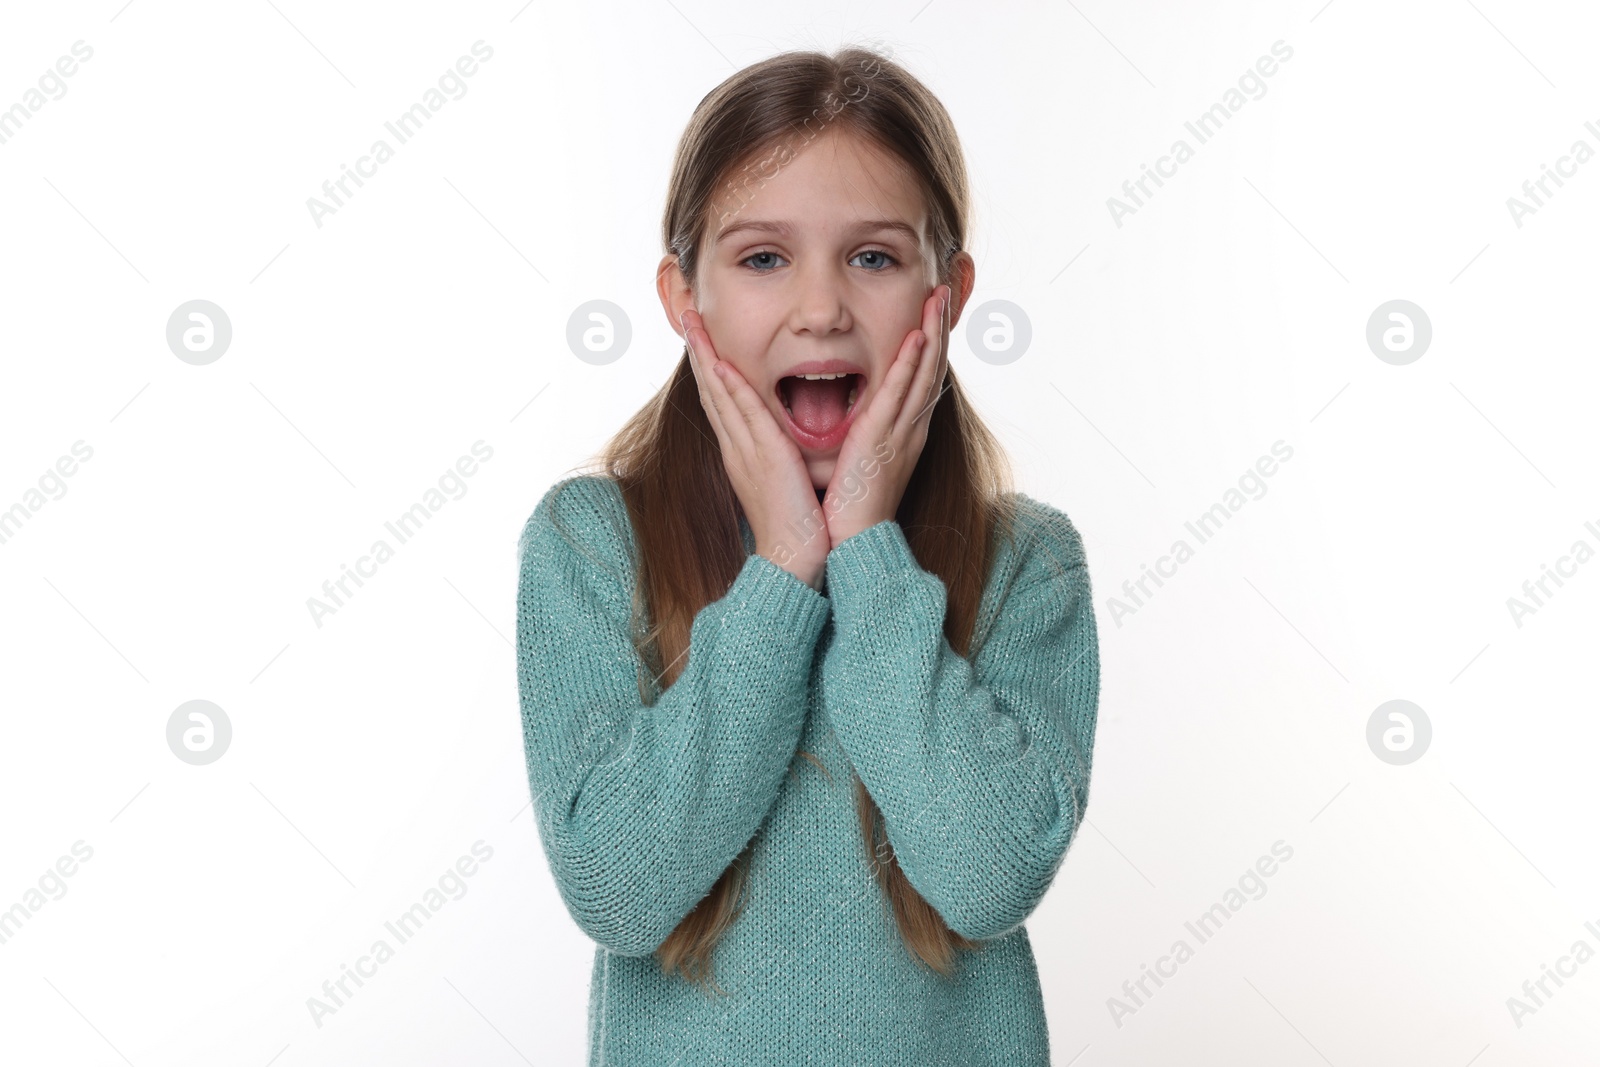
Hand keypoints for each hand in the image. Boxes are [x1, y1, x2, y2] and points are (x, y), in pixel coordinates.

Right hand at [680, 308, 830, 589]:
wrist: (794, 560)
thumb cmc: (796, 524)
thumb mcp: (783, 480)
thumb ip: (778, 455)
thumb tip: (781, 441)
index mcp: (743, 451)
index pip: (721, 398)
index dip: (709, 364)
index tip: (701, 335)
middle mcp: (737, 447)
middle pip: (711, 389)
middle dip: (698, 349)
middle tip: (686, 313)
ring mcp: (745, 452)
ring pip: (719, 394)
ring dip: (706, 356)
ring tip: (693, 322)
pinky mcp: (763, 458)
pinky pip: (744, 415)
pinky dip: (730, 387)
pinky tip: (721, 364)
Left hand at [821, 284, 950, 548]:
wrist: (850, 544)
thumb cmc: (849, 509)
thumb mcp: (862, 461)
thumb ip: (864, 434)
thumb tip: (859, 417)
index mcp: (904, 433)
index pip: (923, 378)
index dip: (931, 342)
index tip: (933, 310)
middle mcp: (910, 430)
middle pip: (932, 368)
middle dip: (940, 328)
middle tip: (945, 290)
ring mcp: (901, 435)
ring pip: (924, 374)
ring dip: (933, 333)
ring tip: (939, 298)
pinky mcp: (884, 442)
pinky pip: (902, 396)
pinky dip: (911, 364)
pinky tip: (917, 337)